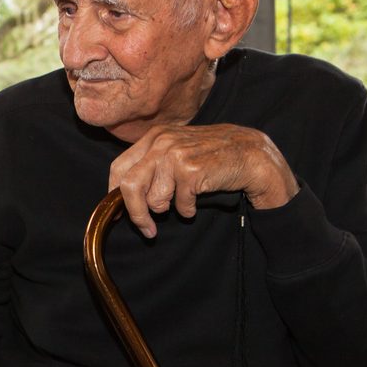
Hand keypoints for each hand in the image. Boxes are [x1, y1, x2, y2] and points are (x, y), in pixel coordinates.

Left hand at [109, 123, 299, 237]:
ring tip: (183, 203)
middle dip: (136, 214)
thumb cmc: (213, 157)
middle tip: (147, 230)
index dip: (114, 195)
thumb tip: (123, 196)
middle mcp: (161, 142)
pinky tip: (197, 200)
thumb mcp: (178, 153)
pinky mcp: (190, 169)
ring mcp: (175, 153)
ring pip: (154, 199)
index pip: (119, 168)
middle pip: (128, 185)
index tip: (119, 215)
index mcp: (154, 137)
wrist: (252, 154)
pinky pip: (179, 204)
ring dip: (168, 209)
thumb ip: (152, 167)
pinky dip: (188, 209)